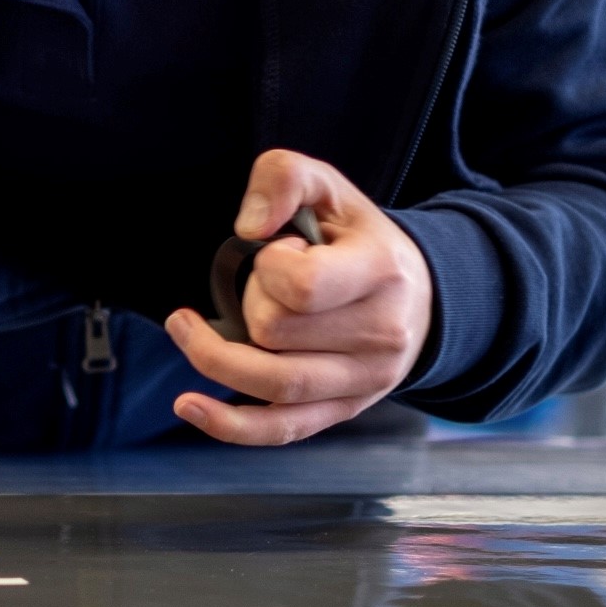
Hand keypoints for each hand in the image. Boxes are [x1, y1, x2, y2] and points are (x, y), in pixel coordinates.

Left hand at [164, 149, 432, 444]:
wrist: (418, 297)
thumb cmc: (359, 240)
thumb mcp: (328, 188)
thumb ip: (284, 177)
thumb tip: (248, 227)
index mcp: (381, 272)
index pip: (302, 286)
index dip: (269, 266)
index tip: (278, 251)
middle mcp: (380, 334)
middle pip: (274, 333)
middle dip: (250, 301)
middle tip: (267, 282)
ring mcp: (363, 381)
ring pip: (271, 383)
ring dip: (216, 355)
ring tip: (187, 327)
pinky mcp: (342, 410)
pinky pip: (280, 429)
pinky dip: (228, 424)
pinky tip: (188, 405)